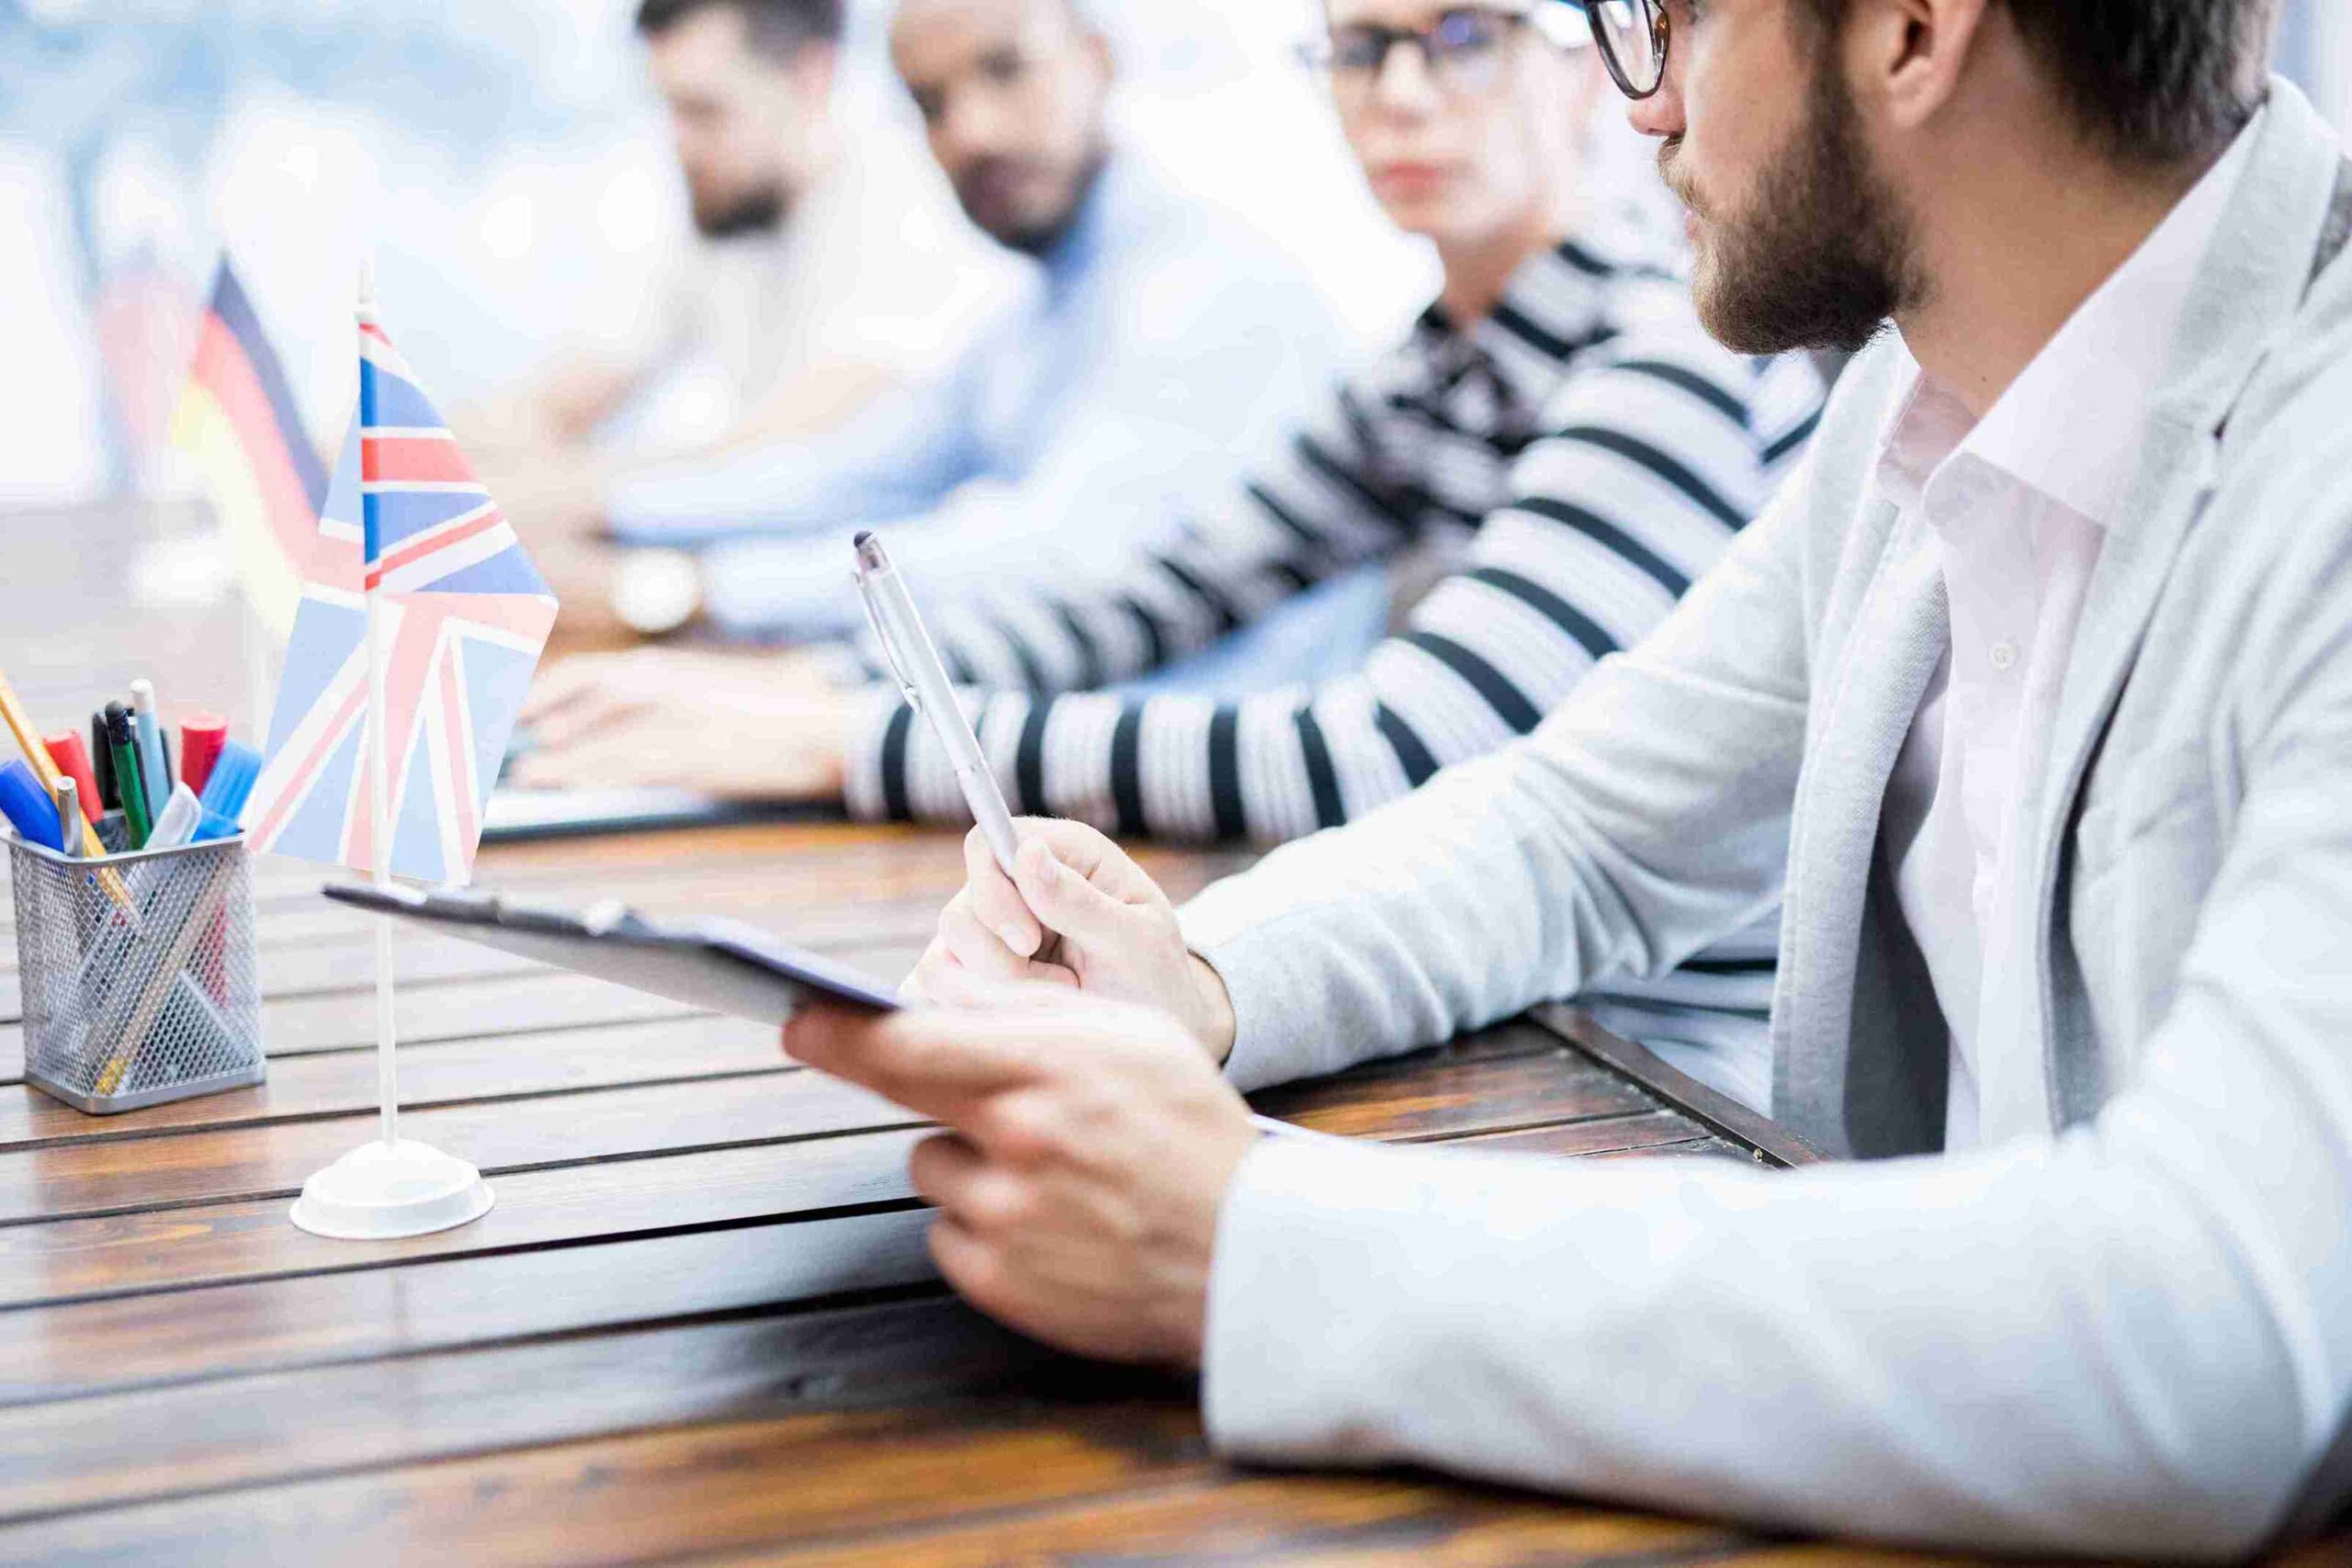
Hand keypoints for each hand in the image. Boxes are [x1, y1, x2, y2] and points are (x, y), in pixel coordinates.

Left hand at [512, 647, 851, 798]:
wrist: (826, 730)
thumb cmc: (776, 716)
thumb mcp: (713, 692)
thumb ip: (665, 698)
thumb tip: (625, 716)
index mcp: (666, 666)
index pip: (587, 674)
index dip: (544, 692)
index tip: (516, 710)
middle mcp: (662, 683)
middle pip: (581, 696)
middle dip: (538, 717)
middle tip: (505, 739)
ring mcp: (674, 718)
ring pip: (597, 735)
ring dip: (556, 756)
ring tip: (525, 772)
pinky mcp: (689, 754)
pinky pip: (625, 765)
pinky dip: (588, 772)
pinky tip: (563, 781)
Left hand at [784, 990, 1257, 1365]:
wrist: (1247, 1255)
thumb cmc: (1192, 1132)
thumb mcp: (1132, 1037)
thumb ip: (1032, 1016)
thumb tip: (941, 1000)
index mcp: (1050, 1069)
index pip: (913, 1044)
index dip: (841, 1032)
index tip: (796, 1018)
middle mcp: (1019, 1142)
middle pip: (911, 1107)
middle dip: (905, 1085)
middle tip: (899, 1071)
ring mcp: (1006, 1218)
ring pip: (934, 1168)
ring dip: (971, 1163)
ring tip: (1051, 1173)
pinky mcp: (1001, 1283)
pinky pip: (950, 1233)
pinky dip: (985, 1226)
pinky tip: (1050, 1223)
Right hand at [901, 818, 1236, 1062]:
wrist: (1153, 1038)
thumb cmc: (1155, 980)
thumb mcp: (1134, 941)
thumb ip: (1081, 901)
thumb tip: (1027, 852)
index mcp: (1065, 854)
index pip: (989, 842)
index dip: (994, 889)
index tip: (1029, 940)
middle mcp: (1018, 885)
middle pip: (961, 909)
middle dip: (1003, 961)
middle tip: (1064, 986)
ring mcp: (991, 930)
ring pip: (946, 956)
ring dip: (1002, 992)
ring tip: (1059, 999)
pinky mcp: (974, 973)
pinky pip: (941, 987)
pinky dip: (981, 1010)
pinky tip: (1029, 1014)